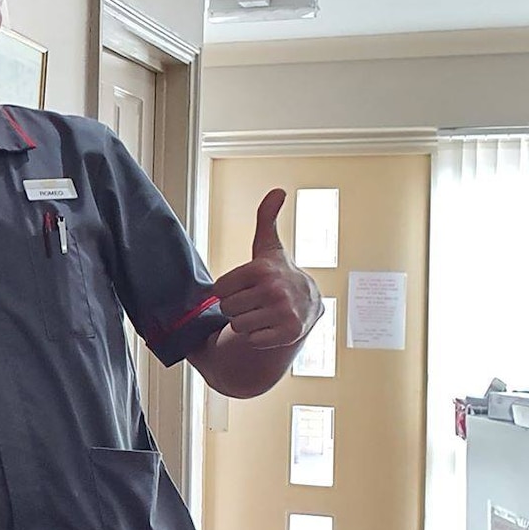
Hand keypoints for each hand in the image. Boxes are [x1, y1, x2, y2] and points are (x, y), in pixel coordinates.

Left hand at [214, 188, 320, 348]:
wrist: (309, 303)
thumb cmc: (279, 273)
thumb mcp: (269, 247)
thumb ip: (266, 218)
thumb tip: (278, 190)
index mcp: (261, 269)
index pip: (219, 290)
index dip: (228, 291)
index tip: (245, 286)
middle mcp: (273, 289)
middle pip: (227, 309)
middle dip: (237, 307)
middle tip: (254, 301)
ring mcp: (282, 311)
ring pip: (238, 326)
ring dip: (247, 323)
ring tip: (262, 312)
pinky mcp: (288, 332)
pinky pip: (253, 339)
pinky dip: (259, 337)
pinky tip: (271, 326)